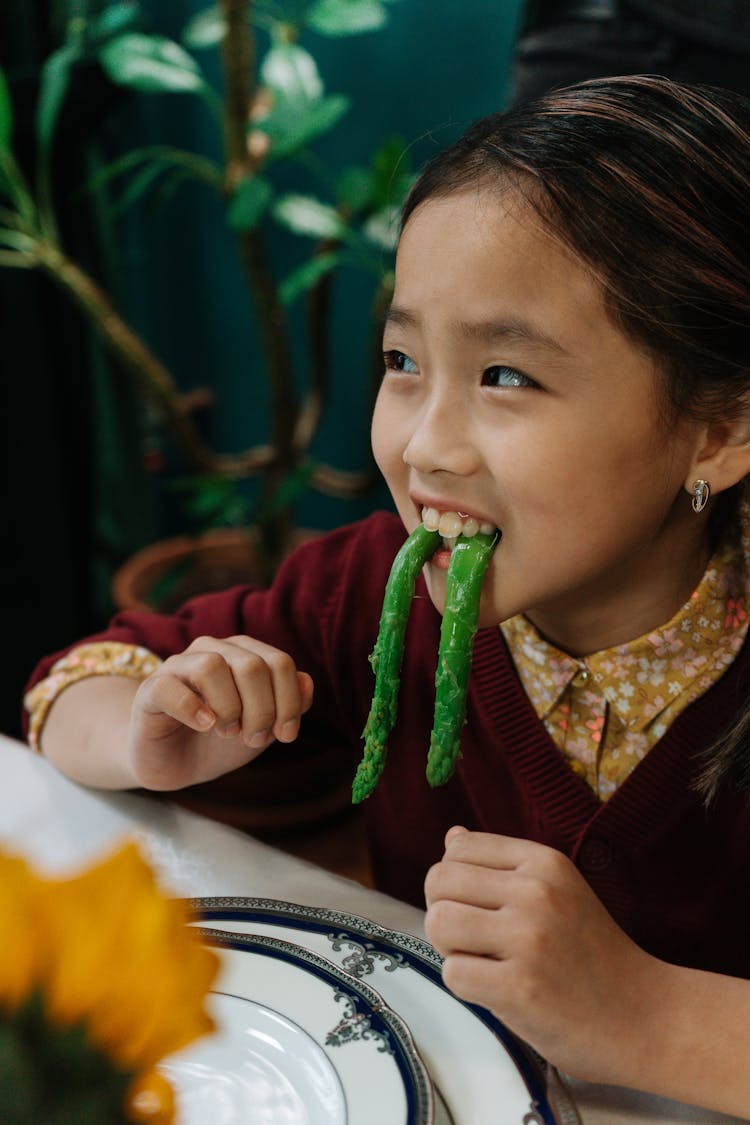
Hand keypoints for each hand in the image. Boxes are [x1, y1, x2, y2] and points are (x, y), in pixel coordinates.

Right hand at [127, 635, 313, 789]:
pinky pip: (171, 687)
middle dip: (261, 711)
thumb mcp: (264, 727)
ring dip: (228, 708)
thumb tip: (306, 682)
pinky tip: (204, 726)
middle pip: (251, 665)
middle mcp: (211, 651)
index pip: (279, 663)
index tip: (284, 735)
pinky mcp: (151, 691)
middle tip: (253, 738)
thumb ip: (289, 705)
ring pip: (212, 666)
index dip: (289, 702)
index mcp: (242, 654)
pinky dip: (193, 709)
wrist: (172, 764)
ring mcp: (177, 667)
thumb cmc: (219, 741)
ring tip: (227, 731)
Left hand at [424, 828, 662, 1083]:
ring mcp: (529, 939)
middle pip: (439, 881)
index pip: (458, 848)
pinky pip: (452, 974)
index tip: (478, 907)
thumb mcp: (559, 891)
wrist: (646, 1018)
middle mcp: (536, 891)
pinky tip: (500, 991)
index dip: (454, 881)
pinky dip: (466, 987)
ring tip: (486, 964)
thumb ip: (502, 866)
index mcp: (544, 861)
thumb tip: (451, 837)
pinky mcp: (520, 988)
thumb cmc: (592, 955)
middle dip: (445, 913)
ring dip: (451, 949)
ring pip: (438, 922)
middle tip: (476, 941)